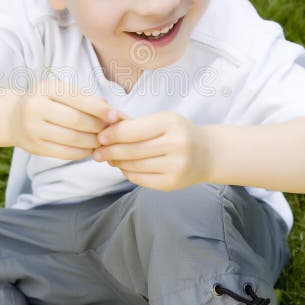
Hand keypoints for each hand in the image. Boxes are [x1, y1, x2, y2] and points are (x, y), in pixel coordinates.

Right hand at [9, 78, 122, 159]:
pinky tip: (90, 148)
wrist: (13, 117)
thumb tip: (112, 113)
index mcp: (46, 88)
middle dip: (98, 127)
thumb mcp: (59, 91)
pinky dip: (82, 152)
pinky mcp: (35, 147)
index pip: (78, 99)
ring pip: (72, 139)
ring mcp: (33, 129)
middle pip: (76, 121)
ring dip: (93, 142)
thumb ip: (83, 98)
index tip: (116, 116)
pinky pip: (65, 153)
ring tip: (103, 140)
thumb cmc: (45, 101)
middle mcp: (36, 108)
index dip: (99, 108)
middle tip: (112, 131)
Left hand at [93, 112, 210, 189]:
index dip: (113, 135)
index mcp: (171, 123)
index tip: (100, 137)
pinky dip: (128, 173)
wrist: (207, 154)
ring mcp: (176, 166)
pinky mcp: (173, 183)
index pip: (133, 131)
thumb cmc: (177, 133)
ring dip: (118, 163)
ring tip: (109, 159)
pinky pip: (141, 179)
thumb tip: (104, 122)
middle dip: (110, 152)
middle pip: (132, 150)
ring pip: (135, 166)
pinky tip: (124, 167)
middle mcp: (176, 145)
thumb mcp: (160, 120)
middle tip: (97, 153)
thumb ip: (133, 122)